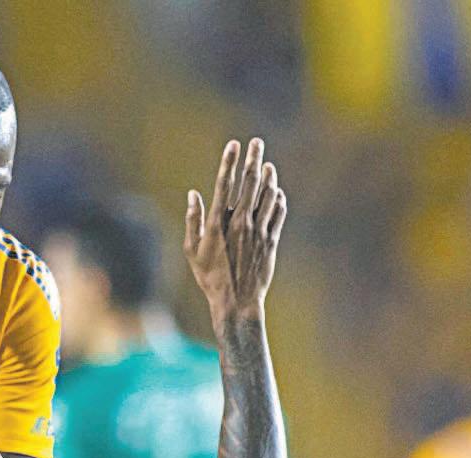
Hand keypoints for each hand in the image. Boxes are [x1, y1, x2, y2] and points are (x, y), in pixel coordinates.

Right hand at [185, 138, 286, 324]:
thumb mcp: (192, 252)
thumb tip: (193, 195)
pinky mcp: (271, 240)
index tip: (234, 144)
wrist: (236, 302)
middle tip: (256, 142)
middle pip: (249, 182)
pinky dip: (278, 200)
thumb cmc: (210, 279)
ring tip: (268, 165)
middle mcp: (240, 222)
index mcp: (218, 223)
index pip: (224, 184)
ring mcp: (258, 230)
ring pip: (267, 194)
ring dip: (268, 177)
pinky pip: (278, 212)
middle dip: (253, 159)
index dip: (229, 161)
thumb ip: (193, 221)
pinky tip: (277, 192)